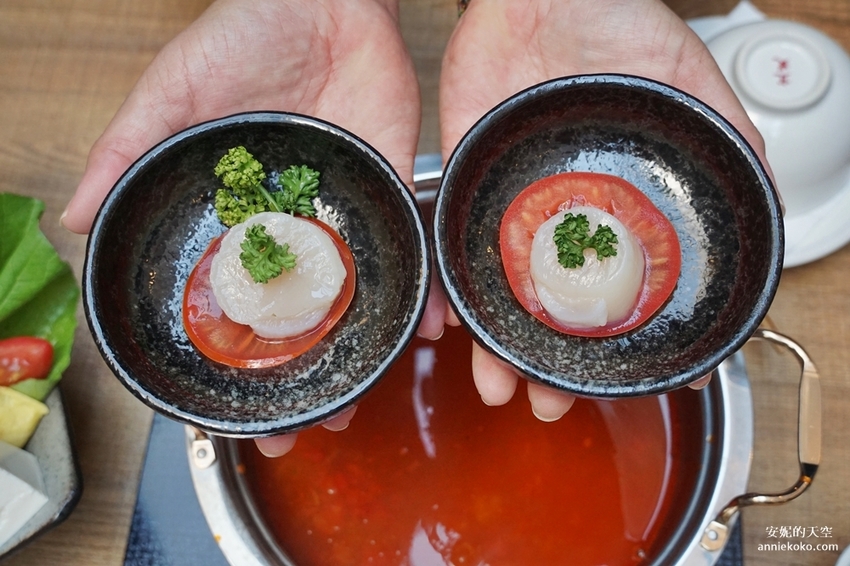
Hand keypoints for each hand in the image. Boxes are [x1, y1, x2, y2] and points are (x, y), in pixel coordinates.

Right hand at [63, 0, 429, 456]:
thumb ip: (129, 150)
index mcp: (238, 215)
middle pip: (299, 315)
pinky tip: (428, 330)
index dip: (234, 358)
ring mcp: (344, 209)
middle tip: (314, 424)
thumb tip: (73, 216)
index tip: (239, 412)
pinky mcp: (392, 185)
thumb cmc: (241, 32)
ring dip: (364, 346)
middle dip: (308, 372)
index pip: (232, 302)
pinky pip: (409, 245)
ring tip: (366, 397)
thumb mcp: (172, 91)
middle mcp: (290, 223)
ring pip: (357, 294)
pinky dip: (423, 288)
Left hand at [439, 0, 770, 419]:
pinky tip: (455, 331)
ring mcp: (512, 206)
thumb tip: (763, 190)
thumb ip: (725, 137)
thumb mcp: (687, 80)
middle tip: (552, 404)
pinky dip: (452, 293)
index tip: (638, 384)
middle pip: (558, 307)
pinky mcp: (465, 187)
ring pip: (503, 294)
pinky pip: (454, 250)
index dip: (632, 341)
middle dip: (556, 363)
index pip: (627, 290)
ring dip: (499, 347)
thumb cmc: (617, 23)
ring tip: (500, 389)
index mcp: (618, 204)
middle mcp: (565, 214)